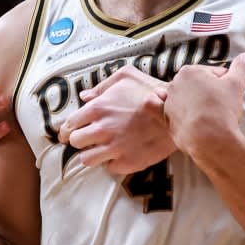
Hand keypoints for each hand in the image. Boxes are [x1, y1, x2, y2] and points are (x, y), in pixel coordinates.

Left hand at [57, 66, 174, 174]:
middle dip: (79, 140)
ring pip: (86, 159)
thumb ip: (101, 86)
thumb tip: (84, 96)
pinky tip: (117, 155)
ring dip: (91, 154)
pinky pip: (108, 168)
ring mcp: (113, 148)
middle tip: (85, 140)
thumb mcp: (126, 76)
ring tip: (98, 151)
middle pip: (75, 142)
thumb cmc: (151, 91)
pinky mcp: (126, 162)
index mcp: (98, 108)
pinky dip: (110, 163)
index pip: (70, 124)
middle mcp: (101, 129)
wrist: (176, 114)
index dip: (68, 128)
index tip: (68, 132)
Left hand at [164, 53, 244, 167]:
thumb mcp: (236, 84)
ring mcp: (168, 102)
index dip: (230, 81)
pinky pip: (164, 110)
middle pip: (199, 86)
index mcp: (190, 71)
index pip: (214, 74)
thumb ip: (239, 67)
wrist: (210, 139)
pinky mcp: (166, 120)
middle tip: (229, 101)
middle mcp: (174, 84)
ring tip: (213, 112)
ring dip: (196, 101)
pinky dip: (167, 107)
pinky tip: (172, 106)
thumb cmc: (223, 109)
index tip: (243, 87)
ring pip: (186, 99)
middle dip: (214, 91)